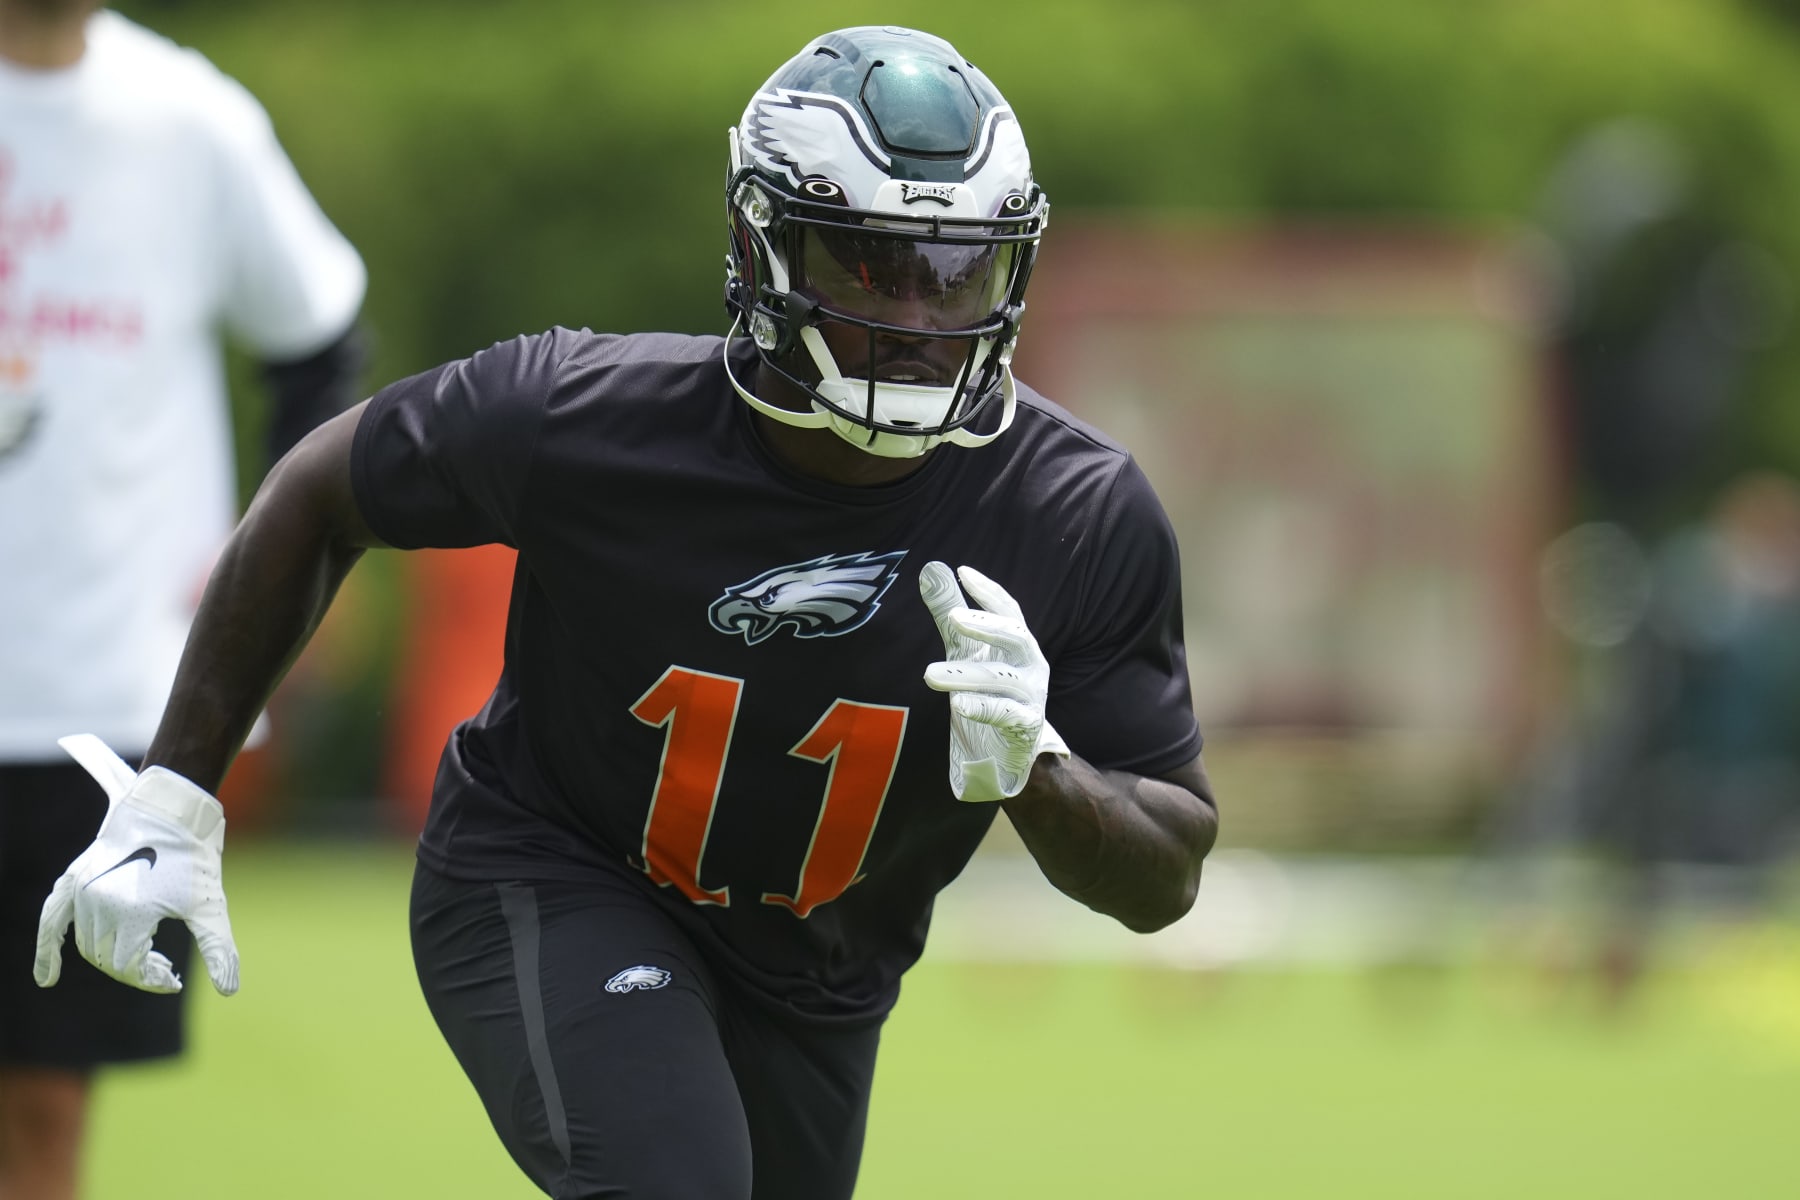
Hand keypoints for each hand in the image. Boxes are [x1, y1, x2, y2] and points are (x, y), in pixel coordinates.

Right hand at [35, 735, 239, 995]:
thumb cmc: (194, 856)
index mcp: (129, 913)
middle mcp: (98, 903)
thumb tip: (229, 991)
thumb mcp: (210, 904)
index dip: (152, 980)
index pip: (129, 967)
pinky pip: (52, 920)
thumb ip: (218, 948)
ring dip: (109, 959)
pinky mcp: (74, 880)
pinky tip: (47, 979)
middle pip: (106, 959)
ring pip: (87, 944)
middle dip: (134, 970)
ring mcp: (82, 891)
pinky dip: (48, 949)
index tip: (174, 981)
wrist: (172, 806)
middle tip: (163, 968)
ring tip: (142, 961)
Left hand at [920, 561, 1068, 802]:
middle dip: (986, 626)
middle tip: (953, 618)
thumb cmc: (988, 692)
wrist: (1007, 751)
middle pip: (1016, 637)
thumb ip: (948, 613)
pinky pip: (1006, 715)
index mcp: (1019, 644)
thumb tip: (930, 568)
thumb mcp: (965, 651)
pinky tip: (959, 705)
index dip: (989, 592)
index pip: (1009, 611)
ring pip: (1002, 679)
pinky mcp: (1026, 727)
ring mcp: (1032, 696)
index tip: (963, 573)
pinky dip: (983, 708)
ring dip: (965, 675)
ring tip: (929, 674)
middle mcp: (1031, 665)